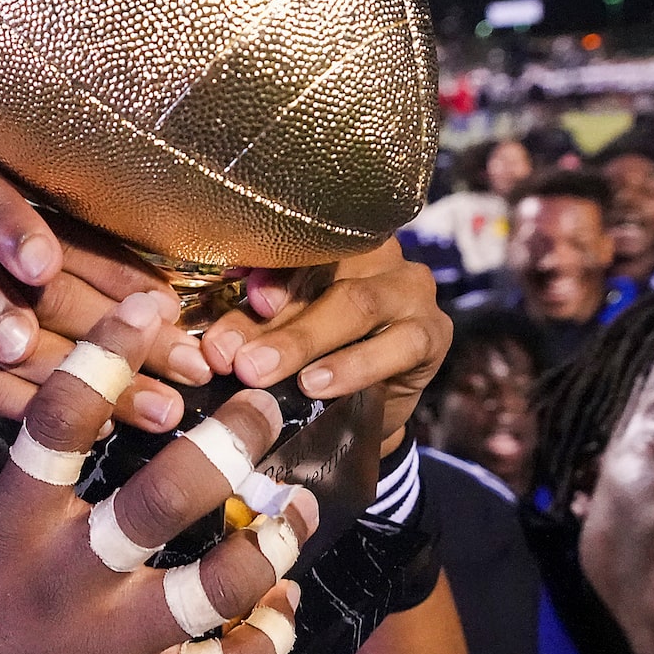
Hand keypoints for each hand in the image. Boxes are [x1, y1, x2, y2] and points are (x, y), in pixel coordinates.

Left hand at [196, 240, 450, 447]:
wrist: (369, 411)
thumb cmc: (319, 357)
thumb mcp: (279, 337)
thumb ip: (254, 327)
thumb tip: (220, 343)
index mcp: (335, 241)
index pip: (297, 245)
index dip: (262, 270)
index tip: (229, 297)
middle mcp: (376, 253)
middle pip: (323, 273)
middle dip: (273, 321)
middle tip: (235, 359)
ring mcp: (409, 289)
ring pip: (357, 304)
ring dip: (306, 341)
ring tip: (264, 372)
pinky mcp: (433, 331)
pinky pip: (397, 345)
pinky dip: (353, 367)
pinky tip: (318, 385)